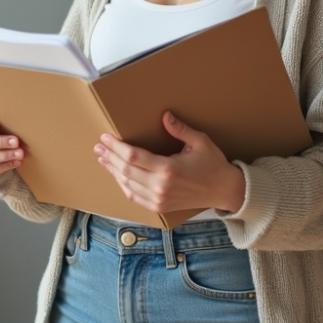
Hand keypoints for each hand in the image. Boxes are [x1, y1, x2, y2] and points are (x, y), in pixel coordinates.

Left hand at [93, 111, 245, 213]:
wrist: (224, 191)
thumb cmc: (213, 164)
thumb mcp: (200, 142)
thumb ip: (180, 129)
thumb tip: (165, 115)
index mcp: (168, 169)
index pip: (133, 156)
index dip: (116, 147)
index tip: (106, 138)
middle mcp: (160, 187)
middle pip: (126, 170)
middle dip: (110, 157)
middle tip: (99, 146)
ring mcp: (158, 199)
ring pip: (126, 184)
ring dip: (113, 171)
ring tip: (103, 158)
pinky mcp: (159, 206)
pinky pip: (134, 196)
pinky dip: (122, 184)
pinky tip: (117, 174)